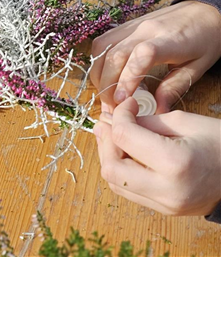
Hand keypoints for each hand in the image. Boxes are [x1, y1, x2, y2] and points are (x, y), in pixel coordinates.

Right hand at [90, 1, 220, 112]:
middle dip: (107, 84)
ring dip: (98, 73)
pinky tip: (106, 74)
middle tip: (112, 105)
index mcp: (170, 40)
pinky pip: (103, 41)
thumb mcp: (198, 67)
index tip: (122, 100)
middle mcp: (146, 29)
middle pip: (114, 55)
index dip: (127, 79)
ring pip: (102, 47)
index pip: (141, 55)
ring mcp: (133, 25)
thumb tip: (157, 111)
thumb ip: (175, 88)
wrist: (205, 10)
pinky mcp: (126, 25)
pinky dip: (98, 60)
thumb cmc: (205, 39)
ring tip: (107, 91)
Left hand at [94, 98, 220, 216]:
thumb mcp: (185, 122)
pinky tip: (128, 153)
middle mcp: (166, 189)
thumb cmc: (220, 144)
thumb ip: (146, 121)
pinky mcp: (163, 210)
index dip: (118, 116)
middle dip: (106, 141)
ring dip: (110, 157)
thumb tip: (115, 119)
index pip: (124, 137)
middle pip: (111, 167)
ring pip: (115, 183)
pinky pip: (128, 191)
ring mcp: (164, 205)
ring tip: (117, 136)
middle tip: (112, 122)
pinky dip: (122, 171)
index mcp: (174, 163)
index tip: (126, 105)